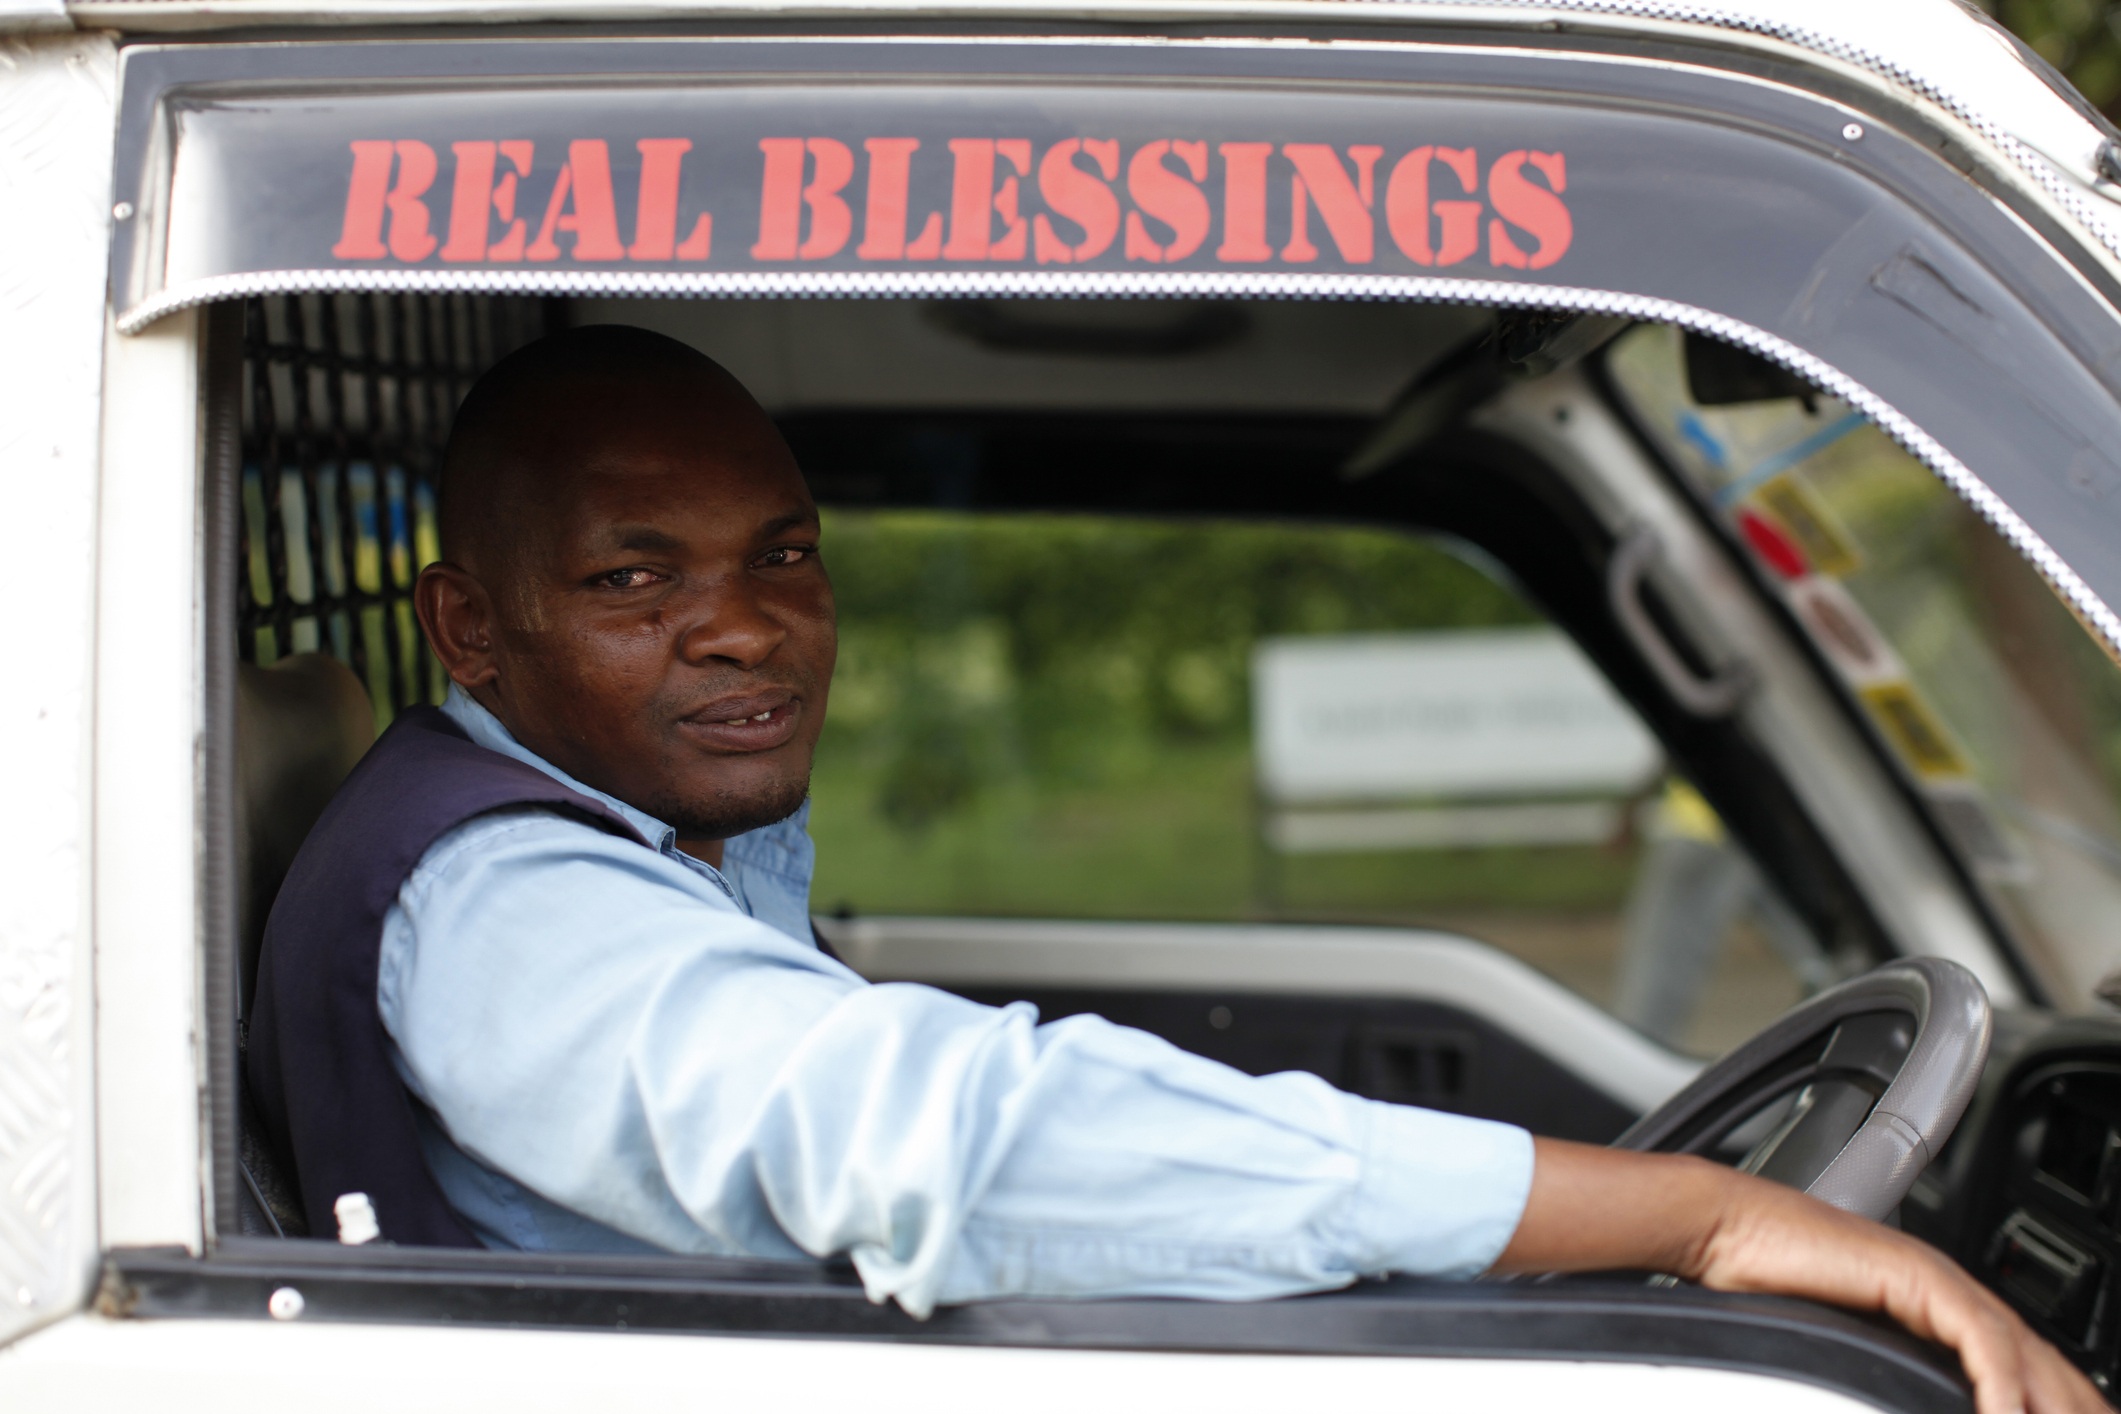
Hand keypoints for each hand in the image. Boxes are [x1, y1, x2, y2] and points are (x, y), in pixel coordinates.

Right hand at [1492, 1138, 2108, 1413]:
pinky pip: (1980, 1342)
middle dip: (2076, 1407)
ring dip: (2052, 1405)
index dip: (2059, 1404)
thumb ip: (1879, 1369)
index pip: (2023, 1367)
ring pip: (2025, 1354)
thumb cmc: (1757, 1283)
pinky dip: (2002, 1385)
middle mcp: (1946, 1289)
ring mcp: (1935, 1279)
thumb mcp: (1833, 1345)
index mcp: (1933, 1305)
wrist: (1720, 1228)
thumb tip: (1892, 1401)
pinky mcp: (1915, 1276)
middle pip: (2043, 1362)